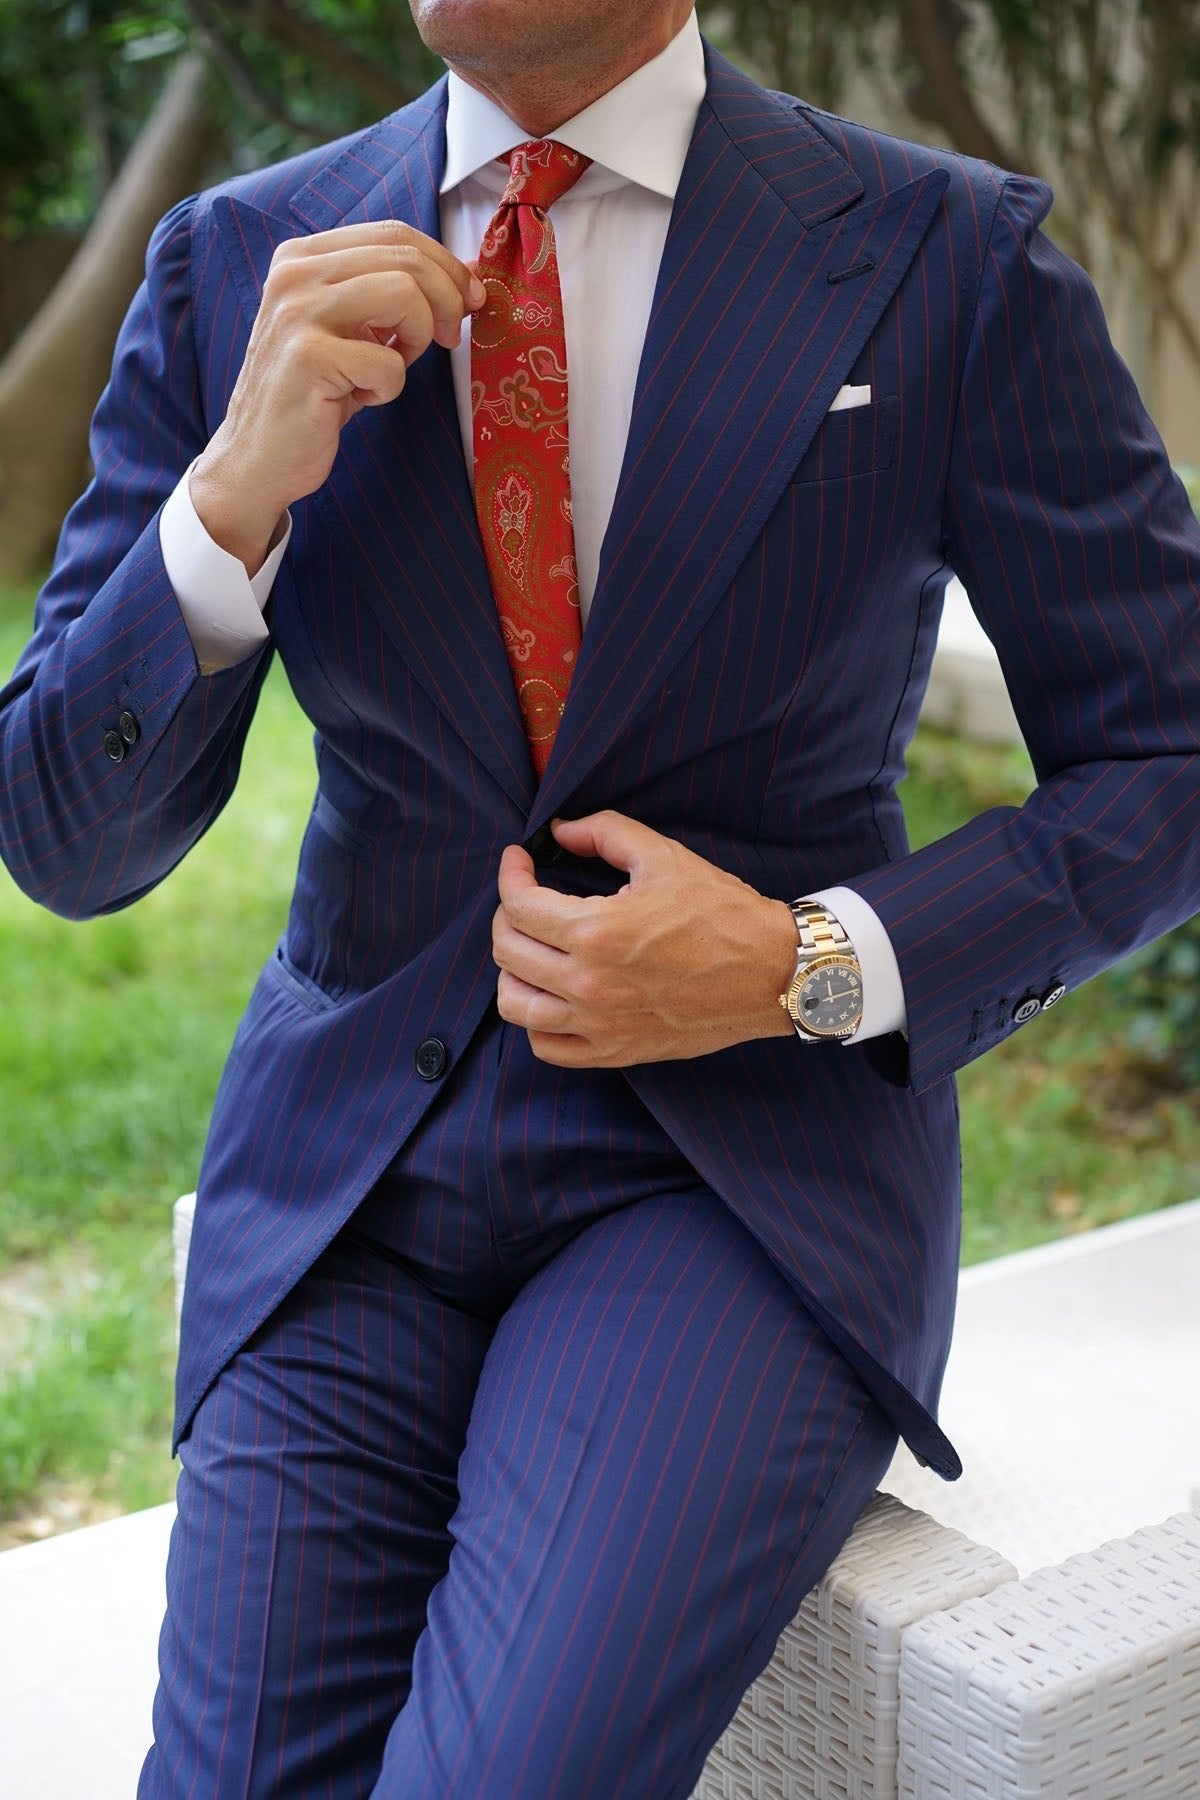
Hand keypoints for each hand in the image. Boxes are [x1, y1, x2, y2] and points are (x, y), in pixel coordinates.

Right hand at [190, 221, 485, 572]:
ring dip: (418, 337)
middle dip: (448, 300)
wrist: (259, 458)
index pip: (394, 234)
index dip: (445, 264)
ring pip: (404, 294)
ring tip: (394, 367)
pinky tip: (362, 397)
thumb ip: (394, 294)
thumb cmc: (314, 396)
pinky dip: (390, 387)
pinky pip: (388, 361)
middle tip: (449, 338)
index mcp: (304, 257)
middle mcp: (295, 273)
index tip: (470, 298)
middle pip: (405, 258)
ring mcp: (297, 312)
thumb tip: (469, 273)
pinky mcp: (307, 357)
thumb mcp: (353, 331)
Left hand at [491, 811, 798, 1066]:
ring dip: (512, 970)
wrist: (770, 973)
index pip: (519, 905)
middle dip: (507, 915)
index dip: (510, 875)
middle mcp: (589, 984)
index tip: (518, 861)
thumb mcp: (663, 857)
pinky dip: (536, 1020)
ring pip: (515, 1004)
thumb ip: (603, 833)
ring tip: (530, 948)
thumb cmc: (722, 912)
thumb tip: (559, 831)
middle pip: (509, 951)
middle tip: (524, 898)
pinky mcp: (614, 1051)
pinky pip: (546, 1046)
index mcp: (597, 932)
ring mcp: (599, 1024)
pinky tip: (550, 994)